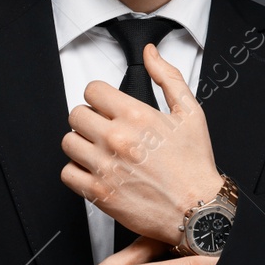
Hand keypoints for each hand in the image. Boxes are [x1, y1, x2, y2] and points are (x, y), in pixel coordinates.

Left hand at [60, 42, 223, 244]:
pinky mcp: (98, 193)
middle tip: (103, 130)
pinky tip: (94, 171)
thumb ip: (168, 77)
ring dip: (81, 144)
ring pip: (68, 142)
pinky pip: (67, 173)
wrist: (197, 210)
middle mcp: (116, 139)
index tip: (106, 107)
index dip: (99, 97)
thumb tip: (150, 54)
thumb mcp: (190, 113)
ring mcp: (105, 166)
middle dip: (89, 119)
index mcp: (136, 115)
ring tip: (98, 151)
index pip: (92, 90)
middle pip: (76, 114)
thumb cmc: (194, 165)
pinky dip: (77, 172)